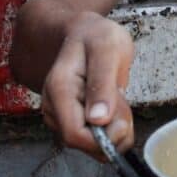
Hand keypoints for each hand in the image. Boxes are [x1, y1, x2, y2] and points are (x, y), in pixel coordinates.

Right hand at [41, 11, 134, 159]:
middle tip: (123, 102)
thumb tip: (98, 120)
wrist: (85, 32)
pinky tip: (114, 106)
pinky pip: (95, 138)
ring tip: (118, 98)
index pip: (75, 135)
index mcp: (59, 90)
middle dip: (112, 133)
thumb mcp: (107, 50)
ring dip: (114, 129)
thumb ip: (103, 84)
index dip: (103, 139)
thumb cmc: (96, 37)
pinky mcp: (71, 120)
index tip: (122, 122)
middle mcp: (53, 107)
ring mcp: (60, 115)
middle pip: (84, 144)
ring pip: (91, 144)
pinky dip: (111, 128)